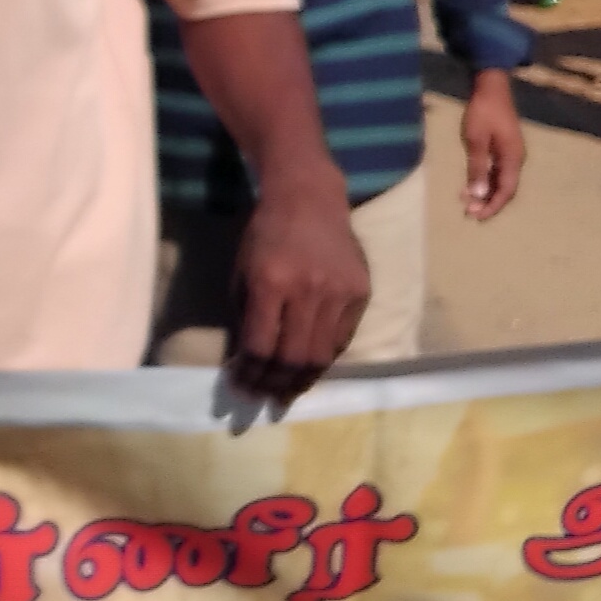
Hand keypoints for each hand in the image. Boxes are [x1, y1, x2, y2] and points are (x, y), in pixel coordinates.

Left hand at [226, 174, 370, 402]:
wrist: (309, 199)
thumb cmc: (265, 234)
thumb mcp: (242, 271)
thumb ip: (245, 316)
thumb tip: (248, 363)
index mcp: (270, 282)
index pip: (260, 345)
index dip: (249, 374)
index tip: (240, 389)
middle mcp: (308, 289)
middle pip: (292, 357)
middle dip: (274, 386)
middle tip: (264, 401)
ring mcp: (339, 291)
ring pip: (321, 354)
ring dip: (301, 381)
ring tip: (287, 394)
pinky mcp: (361, 292)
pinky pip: (341, 338)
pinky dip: (324, 357)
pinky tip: (309, 367)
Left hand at [459, 68, 524, 221]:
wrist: (491, 86)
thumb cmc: (483, 111)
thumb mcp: (476, 140)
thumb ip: (477, 168)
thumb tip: (478, 195)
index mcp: (513, 158)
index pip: (506, 191)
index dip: (493, 206)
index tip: (477, 216)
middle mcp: (516, 158)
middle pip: (505, 189)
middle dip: (488, 203)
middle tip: (468, 212)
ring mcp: (511, 153)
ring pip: (501, 181)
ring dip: (486, 193)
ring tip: (467, 202)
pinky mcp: (504, 148)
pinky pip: (497, 171)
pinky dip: (485, 181)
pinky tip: (471, 185)